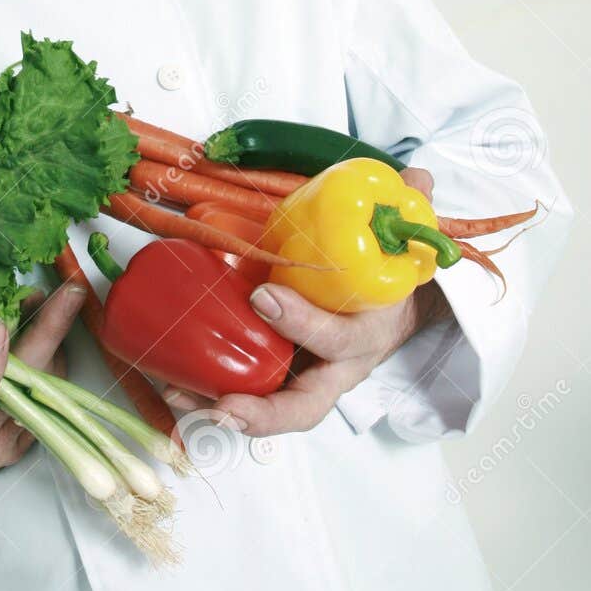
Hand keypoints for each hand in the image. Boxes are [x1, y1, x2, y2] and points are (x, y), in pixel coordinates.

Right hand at [0, 277, 86, 500]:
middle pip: (24, 386)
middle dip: (50, 334)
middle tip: (69, 292)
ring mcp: (4, 444)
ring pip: (44, 389)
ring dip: (51, 342)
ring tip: (42, 303)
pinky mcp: (19, 445)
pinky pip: (46, 401)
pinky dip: (47, 365)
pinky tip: (41, 333)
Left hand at [162, 167, 451, 436]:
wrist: (390, 313)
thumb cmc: (384, 283)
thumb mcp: (402, 249)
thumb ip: (409, 212)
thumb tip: (416, 178)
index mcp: (366, 336)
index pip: (338, 338)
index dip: (302, 322)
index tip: (263, 297)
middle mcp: (334, 369)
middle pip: (304, 405)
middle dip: (263, 412)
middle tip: (223, 405)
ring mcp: (305, 379)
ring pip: (268, 410)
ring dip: (222, 410)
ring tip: (179, 395)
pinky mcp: (278, 377)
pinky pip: (247, 396)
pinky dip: (210, 398)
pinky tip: (174, 386)